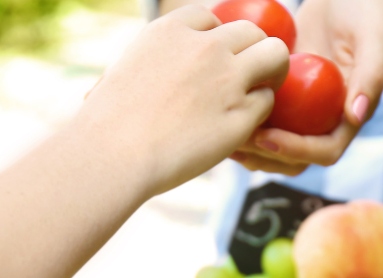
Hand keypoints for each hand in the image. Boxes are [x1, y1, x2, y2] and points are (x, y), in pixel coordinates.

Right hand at [78, 5, 288, 194]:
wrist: (113, 154)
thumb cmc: (106, 122)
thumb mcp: (123, 70)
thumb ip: (152, 61)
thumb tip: (156, 68)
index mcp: (171, 31)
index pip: (209, 17)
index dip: (215, 37)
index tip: (211, 57)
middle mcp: (205, 47)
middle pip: (251, 31)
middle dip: (251, 50)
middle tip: (246, 73)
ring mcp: (228, 79)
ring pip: (275, 55)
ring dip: (271, 71)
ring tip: (261, 89)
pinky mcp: (241, 115)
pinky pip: (266, 102)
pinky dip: (258, 111)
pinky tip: (242, 125)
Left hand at [230, 0, 382, 174]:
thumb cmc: (368, 11)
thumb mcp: (376, 37)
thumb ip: (371, 75)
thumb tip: (355, 116)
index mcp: (350, 114)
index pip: (326, 151)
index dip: (296, 151)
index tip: (267, 137)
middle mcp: (325, 117)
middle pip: (295, 157)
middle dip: (265, 155)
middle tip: (235, 141)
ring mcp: (302, 107)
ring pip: (273, 141)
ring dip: (248, 146)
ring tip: (221, 134)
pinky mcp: (283, 91)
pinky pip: (260, 113)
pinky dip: (240, 116)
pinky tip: (217, 107)